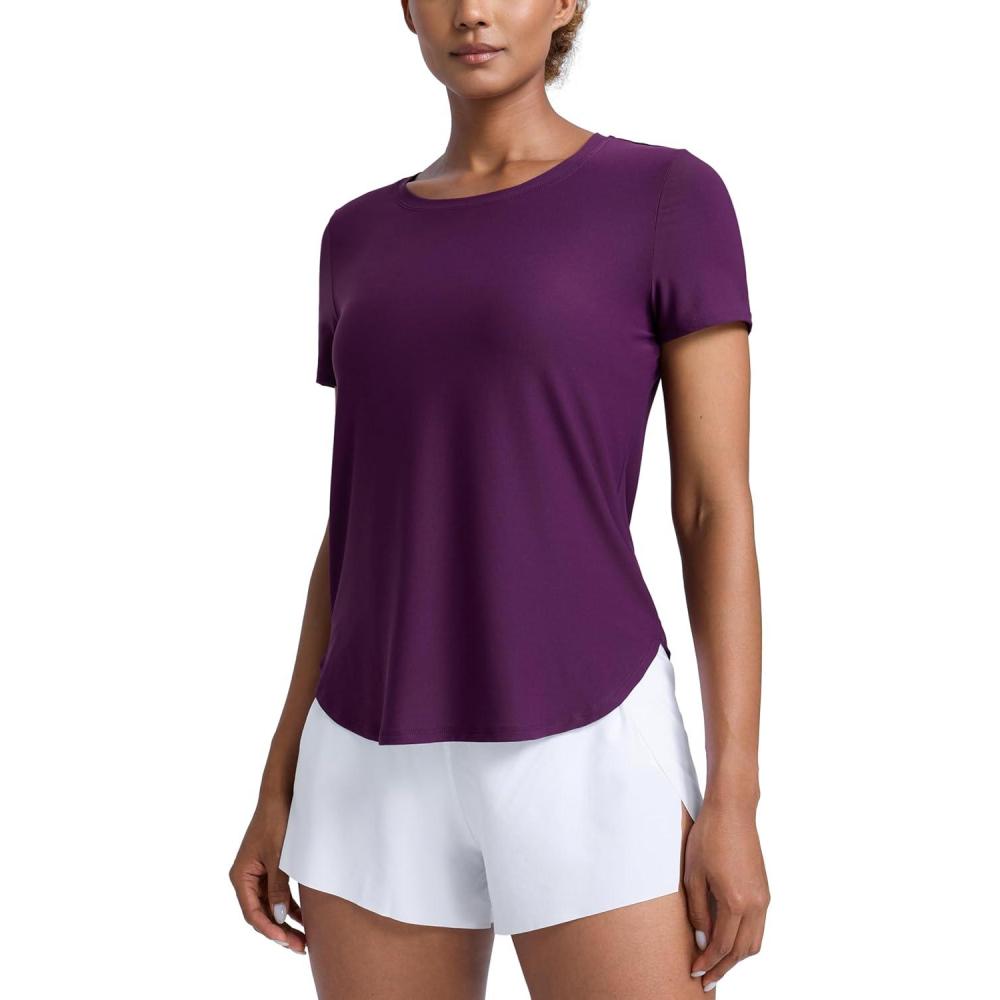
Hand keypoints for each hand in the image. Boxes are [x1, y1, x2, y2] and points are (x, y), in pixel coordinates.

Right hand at [229, 797, 306, 953]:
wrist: (282, 794)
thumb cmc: (277, 821)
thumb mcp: (279, 856)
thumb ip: (278, 887)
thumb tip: (280, 918)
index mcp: (241, 876)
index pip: (253, 913)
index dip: (271, 930)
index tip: (288, 941)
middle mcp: (246, 877)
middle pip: (261, 913)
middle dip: (280, 931)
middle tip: (301, 947)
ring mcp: (258, 873)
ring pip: (271, 906)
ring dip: (287, 921)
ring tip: (305, 938)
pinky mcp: (271, 868)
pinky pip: (278, 894)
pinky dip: (290, 906)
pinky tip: (305, 917)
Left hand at [684, 798, 768, 990]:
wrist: (733, 810)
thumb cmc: (708, 836)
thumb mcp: (693, 875)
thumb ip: (698, 911)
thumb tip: (702, 941)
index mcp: (736, 901)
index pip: (722, 946)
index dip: (708, 963)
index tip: (694, 973)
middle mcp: (755, 904)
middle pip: (742, 951)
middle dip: (724, 968)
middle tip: (705, 979)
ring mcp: (764, 898)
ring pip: (754, 942)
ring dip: (736, 958)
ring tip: (716, 964)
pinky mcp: (765, 891)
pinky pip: (758, 927)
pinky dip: (744, 941)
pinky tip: (728, 941)